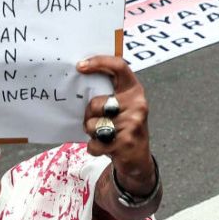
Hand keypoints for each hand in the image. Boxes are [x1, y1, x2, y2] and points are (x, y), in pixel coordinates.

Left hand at [80, 56, 153, 187]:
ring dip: (92, 133)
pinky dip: (94, 148)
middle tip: (95, 120)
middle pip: (96, 103)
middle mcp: (138, 104)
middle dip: (89, 114)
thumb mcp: (122, 105)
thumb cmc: (123, 126)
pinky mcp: (126, 142)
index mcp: (134, 90)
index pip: (119, 67)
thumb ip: (109, 92)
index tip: (80, 66)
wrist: (138, 157)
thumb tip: (80, 77)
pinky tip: (105, 147)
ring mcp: (133, 123)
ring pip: (93, 125)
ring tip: (104, 135)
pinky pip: (95, 144)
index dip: (99, 62)